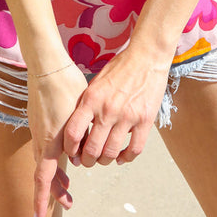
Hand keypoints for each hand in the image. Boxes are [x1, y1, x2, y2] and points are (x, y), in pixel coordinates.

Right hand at [28, 61, 88, 216]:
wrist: (47, 65)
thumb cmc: (66, 87)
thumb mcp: (78, 115)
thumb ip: (78, 140)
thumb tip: (79, 159)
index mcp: (49, 141)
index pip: (43, 178)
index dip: (41, 199)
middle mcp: (40, 139)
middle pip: (44, 173)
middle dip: (54, 190)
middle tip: (68, 202)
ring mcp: (38, 130)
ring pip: (44, 160)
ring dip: (55, 174)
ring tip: (69, 183)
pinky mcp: (39, 121)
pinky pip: (45, 147)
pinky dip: (54, 158)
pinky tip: (67, 154)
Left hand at [62, 42, 171, 168]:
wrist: (147, 56)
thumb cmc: (120, 68)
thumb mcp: (96, 83)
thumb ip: (87, 105)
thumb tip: (79, 131)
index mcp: (92, 99)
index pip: (73, 133)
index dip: (70, 149)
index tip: (73, 153)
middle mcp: (108, 109)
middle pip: (92, 149)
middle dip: (87, 160)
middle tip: (88, 160)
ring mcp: (127, 116)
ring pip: (111, 153)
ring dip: (105, 160)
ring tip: (105, 158)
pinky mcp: (145, 120)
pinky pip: (134, 149)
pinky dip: (126, 158)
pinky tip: (122, 156)